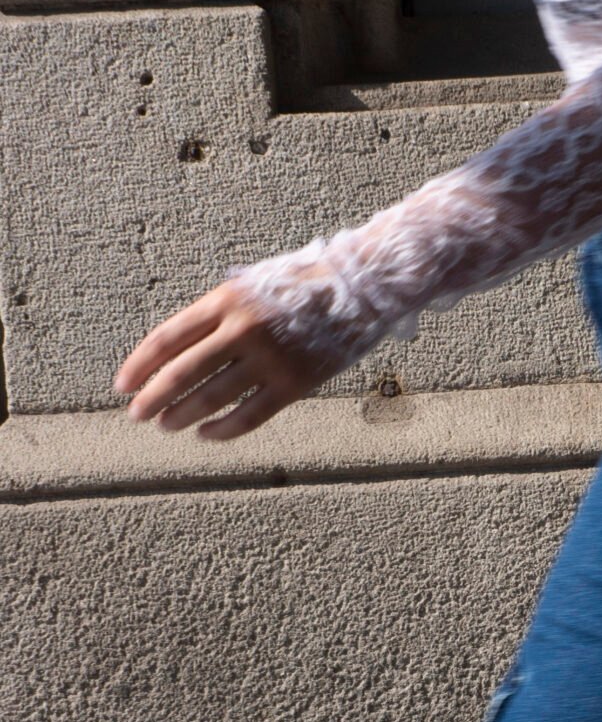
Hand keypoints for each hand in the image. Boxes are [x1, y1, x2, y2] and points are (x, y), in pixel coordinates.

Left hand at [113, 279, 339, 440]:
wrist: (358, 289)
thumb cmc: (300, 287)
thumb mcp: (250, 286)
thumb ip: (218, 313)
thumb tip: (181, 350)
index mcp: (226, 300)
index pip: (168, 338)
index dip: (140, 365)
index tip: (122, 385)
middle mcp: (243, 329)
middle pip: (183, 372)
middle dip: (154, 397)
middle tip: (136, 415)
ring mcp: (270, 359)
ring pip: (213, 398)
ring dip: (183, 415)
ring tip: (166, 425)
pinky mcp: (294, 384)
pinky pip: (250, 416)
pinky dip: (223, 429)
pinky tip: (206, 434)